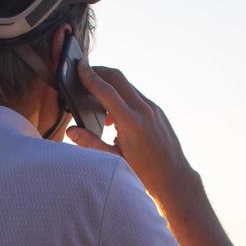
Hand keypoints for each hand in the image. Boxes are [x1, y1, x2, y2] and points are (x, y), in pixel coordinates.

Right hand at [66, 64, 195, 201]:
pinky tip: (114, 116)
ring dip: (110, 86)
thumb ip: (91, 143)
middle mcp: (144, 111)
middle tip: (84, 72)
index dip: (90, 76)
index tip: (79, 66)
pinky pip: (136, 96)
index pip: (106, 91)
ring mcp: (154, 109)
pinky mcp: (158, 111)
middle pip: (118, 78)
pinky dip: (122, 97)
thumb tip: (71, 130)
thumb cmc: (145, 174)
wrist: (174, 178)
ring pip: (127, 86)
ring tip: (96, 102)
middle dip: (100, 72)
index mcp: (131, 123)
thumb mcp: (114, 159)